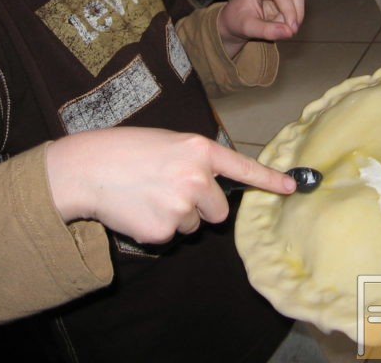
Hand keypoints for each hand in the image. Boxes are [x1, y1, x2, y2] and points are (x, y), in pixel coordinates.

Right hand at [44, 127, 295, 243]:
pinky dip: (158, 227)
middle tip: (169, 189)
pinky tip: (139, 209)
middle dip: (200, 205)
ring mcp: (182, 206)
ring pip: (194, 225)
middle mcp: (197, 178)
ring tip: (149, 195)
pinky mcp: (164, 231)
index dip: (270, 181)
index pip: (242, 168)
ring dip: (177, 216)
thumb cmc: (126, 151)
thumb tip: (214, 186)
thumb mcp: (168, 143)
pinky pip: (172, 236)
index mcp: (199, 150)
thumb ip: (196, 161)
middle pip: (219, 210)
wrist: (87, 169)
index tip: (293, 188)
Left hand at [217, 0, 304, 56]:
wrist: (234, 19)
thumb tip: (288, 32)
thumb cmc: (237, 21)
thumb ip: (266, 30)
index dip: (290, 11)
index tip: (292, 31)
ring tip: (283, 27)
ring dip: (296, 13)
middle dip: (295, 12)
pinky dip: (295, 12)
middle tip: (290, 31)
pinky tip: (284, 22)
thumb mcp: (248, 28)